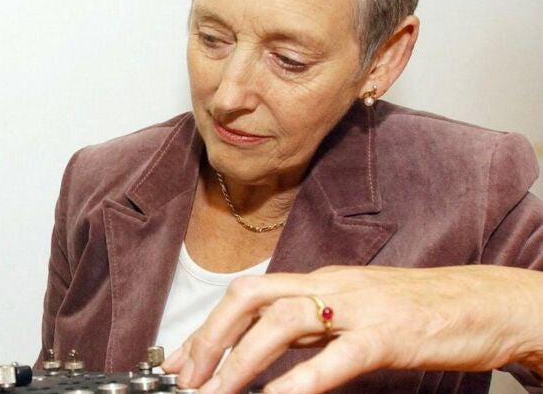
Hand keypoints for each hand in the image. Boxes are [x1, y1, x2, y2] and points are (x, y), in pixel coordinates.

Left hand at [160, 265, 542, 393]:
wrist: (485, 302)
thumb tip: (260, 349)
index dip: (207, 327)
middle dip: (210, 338)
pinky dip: (300, 380)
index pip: (247, 295)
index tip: (179, 361)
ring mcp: (358, 308)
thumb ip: (309, 328)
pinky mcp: (388, 336)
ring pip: (283, 321)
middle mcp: (329, 288)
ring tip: (216, 393)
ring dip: (241, 361)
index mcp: (318, 283)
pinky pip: (337, 357)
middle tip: (185, 378)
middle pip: (250, 299)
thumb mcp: (353, 313)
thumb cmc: (417, 312)